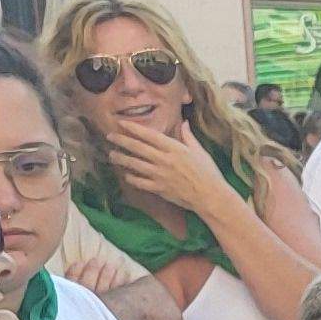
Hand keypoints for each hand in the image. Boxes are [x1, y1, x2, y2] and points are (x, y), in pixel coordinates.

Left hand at [101, 110, 228, 216]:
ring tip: (112, 155)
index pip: (149, 135)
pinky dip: (131, 178)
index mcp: (174, 148)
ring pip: (134, 164)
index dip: (134, 128)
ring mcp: (159, 174)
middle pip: (137, 148)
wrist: (210, 196)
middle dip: (121, 140)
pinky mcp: (158, 188)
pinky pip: (139, 182)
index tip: (122, 123)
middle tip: (110, 136)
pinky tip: (126, 175)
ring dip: (121, 158)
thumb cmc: (208, 173)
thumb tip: (184, 123)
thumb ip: (188, 137)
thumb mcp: (200, 151)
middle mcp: (164, 160)